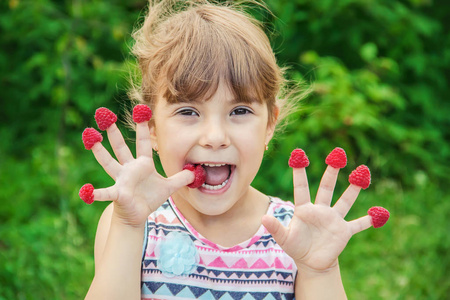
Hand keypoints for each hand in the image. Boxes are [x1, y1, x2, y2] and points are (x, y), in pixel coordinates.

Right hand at [80, 107, 193, 226]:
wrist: (136, 215)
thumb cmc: (149, 198)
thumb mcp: (169, 187)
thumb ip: (182, 178)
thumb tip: (196, 172)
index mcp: (143, 164)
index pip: (144, 142)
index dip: (143, 127)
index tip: (141, 111)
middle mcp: (129, 168)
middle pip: (121, 147)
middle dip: (113, 132)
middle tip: (105, 115)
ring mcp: (121, 180)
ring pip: (108, 162)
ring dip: (99, 151)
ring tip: (90, 137)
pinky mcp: (117, 194)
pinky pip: (105, 193)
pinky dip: (95, 193)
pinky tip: (85, 192)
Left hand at [262, 151, 374, 271]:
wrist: (312, 262)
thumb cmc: (296, 247)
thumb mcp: (284, 239)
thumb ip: (276, 228)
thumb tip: (264, 217)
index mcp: (304, 209)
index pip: (301, 188)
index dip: (299, 173)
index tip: (298, 156)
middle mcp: (320, 210)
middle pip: (327, 187)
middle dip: (332, 171)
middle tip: (338, 154)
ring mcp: (333, 219)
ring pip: (345, 200)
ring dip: (354, 188)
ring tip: (362, 172)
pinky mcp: (344, 231)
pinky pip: (359, 224)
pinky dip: (369, 220)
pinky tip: (380, 213)